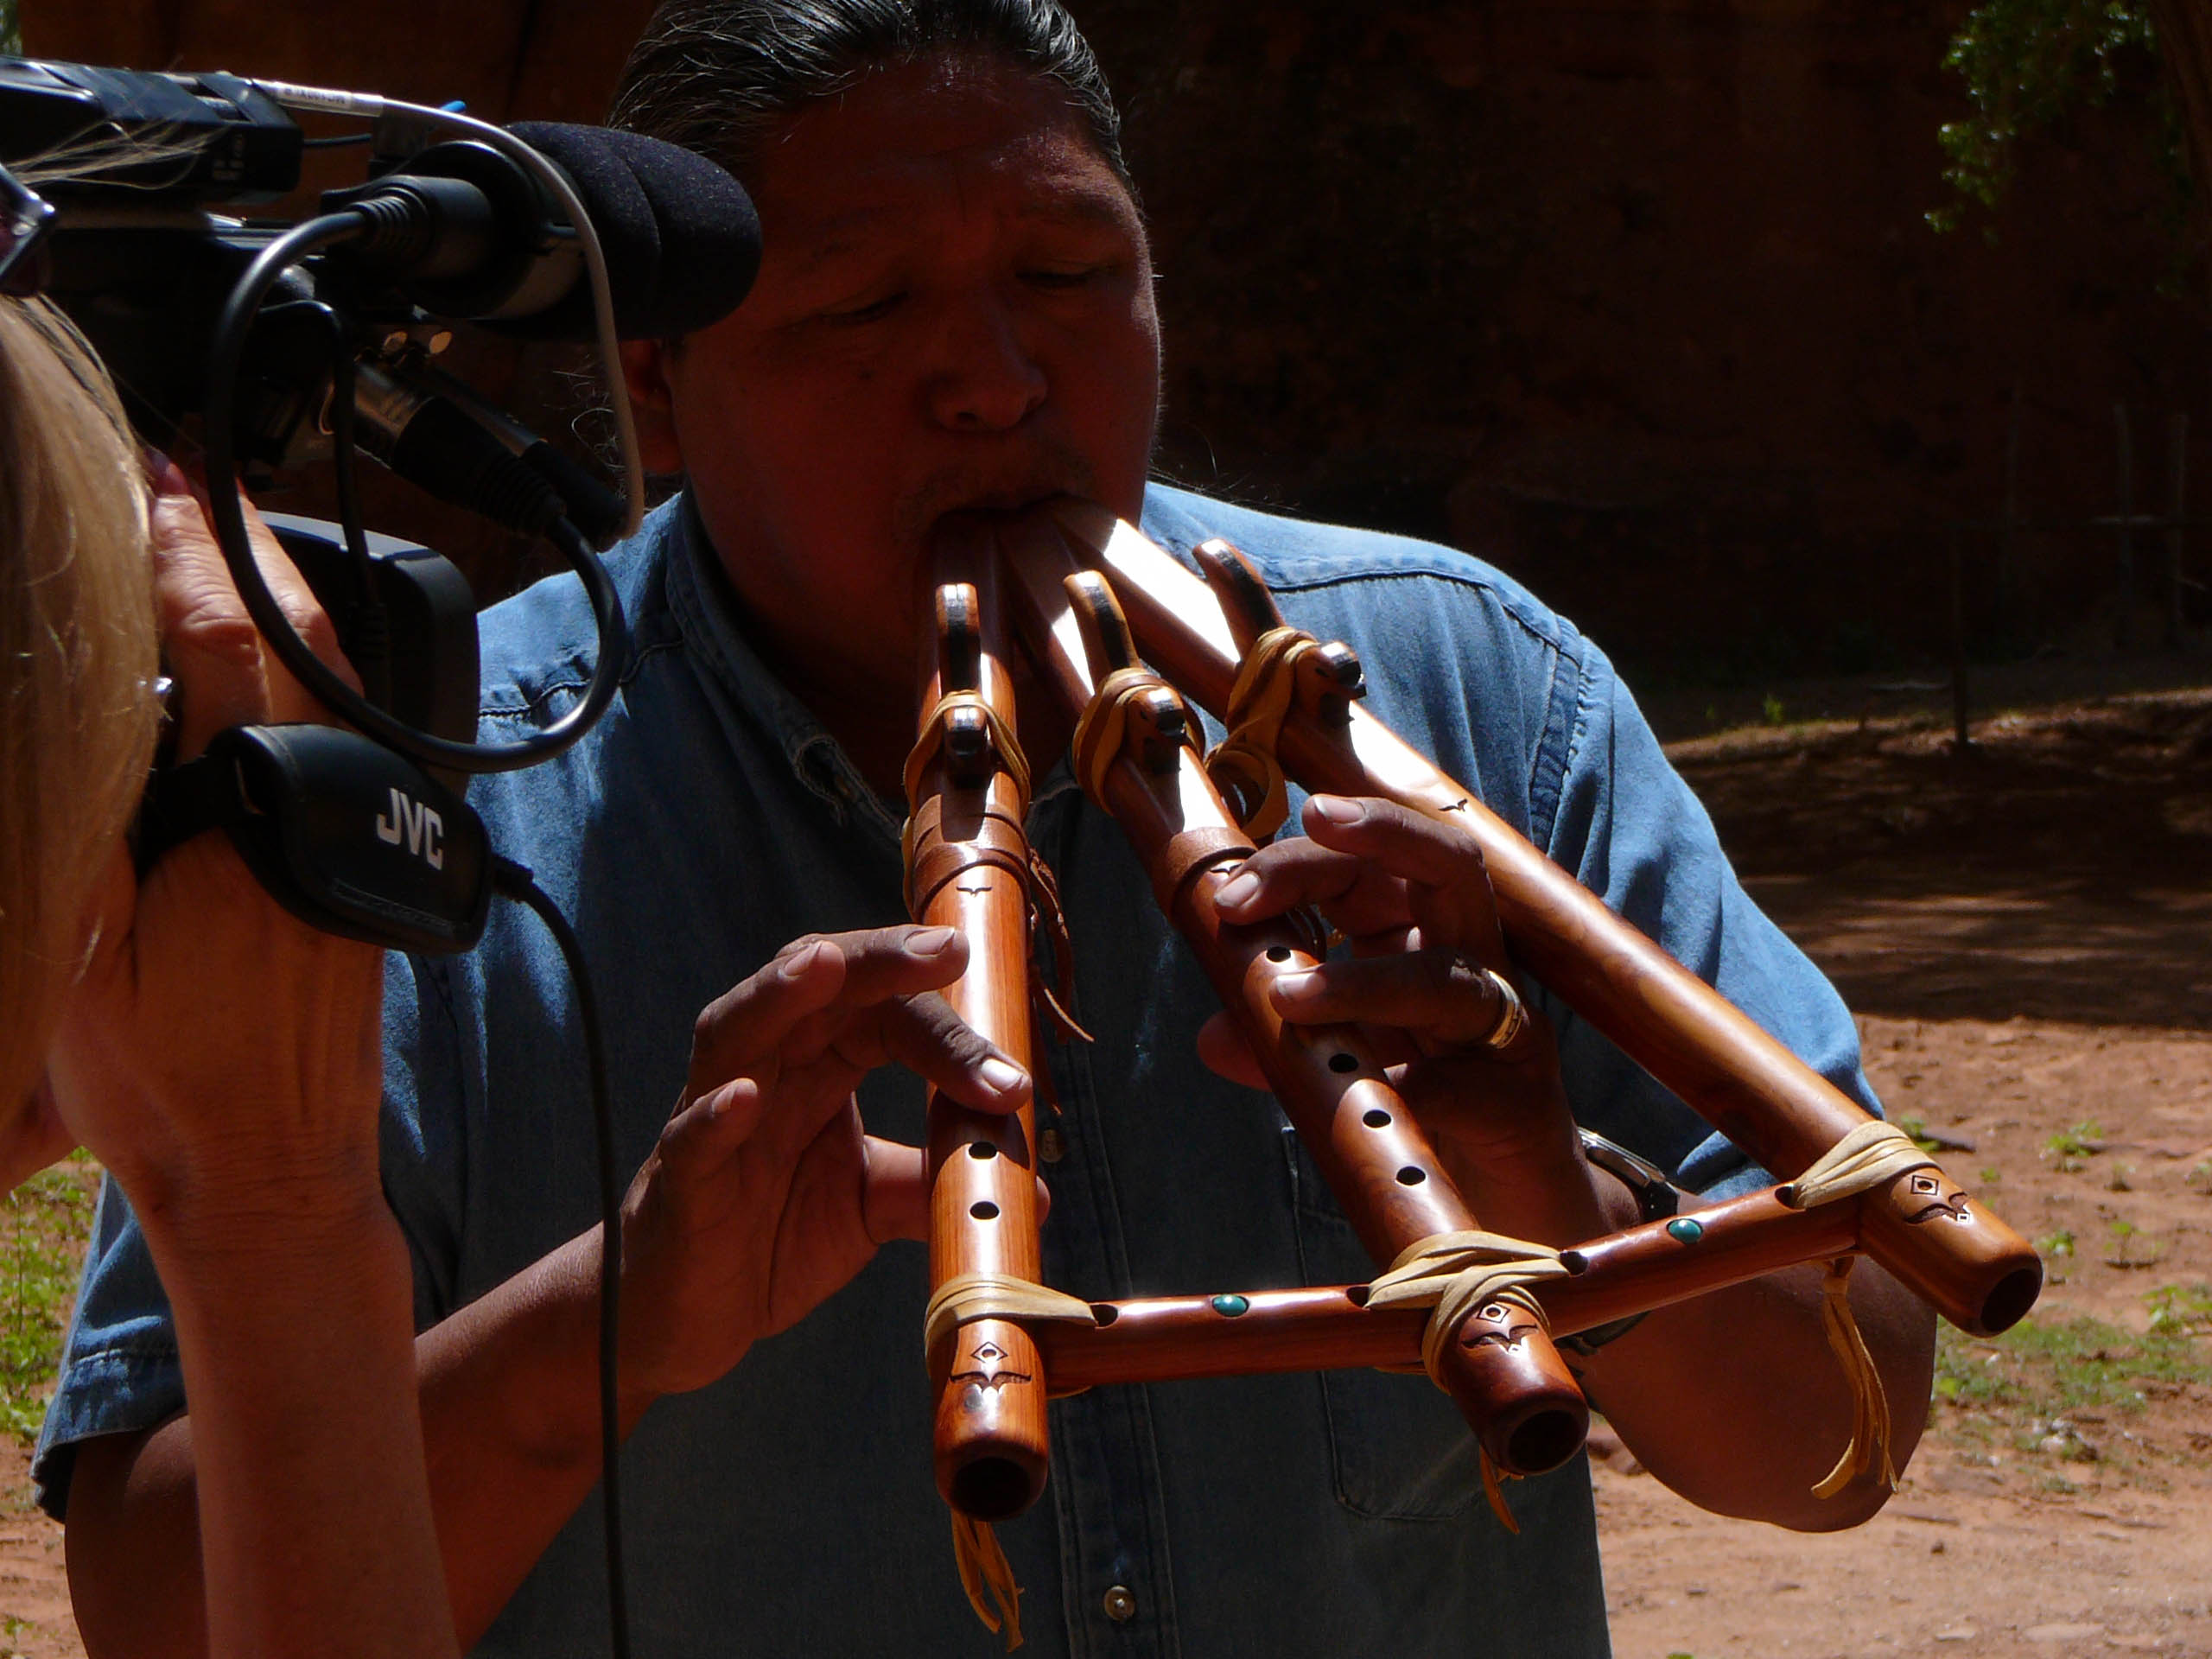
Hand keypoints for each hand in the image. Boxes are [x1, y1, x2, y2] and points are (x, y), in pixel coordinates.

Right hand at [44, 459, 385, 1237]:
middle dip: (236, 547)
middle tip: (179, 477)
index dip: (180, 550)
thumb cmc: (166, 1081)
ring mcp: (357, 830)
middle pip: (296, 637)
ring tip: (213, 538)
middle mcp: (320, 807)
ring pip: (334, 678)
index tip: (146, 481)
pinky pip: (346, 728)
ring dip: (276, 597)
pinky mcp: (369, 855)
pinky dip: (305, 664)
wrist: (271, 1166)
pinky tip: (264, 647)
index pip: (221, 643)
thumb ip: (92, 824)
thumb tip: (87, 707)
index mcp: (242, 816)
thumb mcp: (84, 952)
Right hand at [615, 924, 1034, 1399]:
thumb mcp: (871, 1203)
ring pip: (737, 1031)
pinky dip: (714, 1113)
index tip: (1014, 1078)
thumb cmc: (774, 1236)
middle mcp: (766, 1069)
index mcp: (818, 1063)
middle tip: (945, 951)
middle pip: (816, 988)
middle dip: (878, 962)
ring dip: (779, 996)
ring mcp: (713, 1117)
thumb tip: (1034, 1188)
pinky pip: (691, 1137)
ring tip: (824, 967)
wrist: (683, 1317)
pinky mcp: (679, 1182)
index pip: (885, 1014)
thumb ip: (935, 1181)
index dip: (950, 1035)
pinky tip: (743, 1098)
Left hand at [1202, 794, 1609, 1243]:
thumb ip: (1284, 1043)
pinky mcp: (1521, 1104)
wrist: (1508, 1209)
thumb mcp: (1345, 1064)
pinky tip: (1370, 1103)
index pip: (1372, 867)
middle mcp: (1472, 965)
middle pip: (1448, 865)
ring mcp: (1504, 1031)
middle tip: (1311, 820)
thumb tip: (1212, 1035)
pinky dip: (1413, 1092)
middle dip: (1381, 834)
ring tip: (1291, 998)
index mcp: (1422, 941)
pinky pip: (1466, 1088)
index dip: (1303, 859)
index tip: (1231, 894)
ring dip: (1366, 981)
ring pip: (1453, 977)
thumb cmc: (1425, 1112)